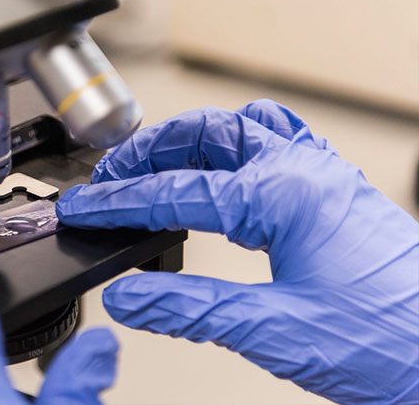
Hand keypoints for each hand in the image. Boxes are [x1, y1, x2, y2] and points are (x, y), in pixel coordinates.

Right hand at [56, 100, 418, 403]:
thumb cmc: (389, 343)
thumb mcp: (272, 330)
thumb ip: (188, 310)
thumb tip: (129, 299)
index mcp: (285, 195)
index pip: (177, 191)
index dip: (120, 201)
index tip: (84, 207)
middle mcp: (304, 172)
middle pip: (205, 136)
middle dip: (147, 152)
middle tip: (108, 177)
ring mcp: (324, 177)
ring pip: (241, 129)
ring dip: (190, 141)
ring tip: (152, 164)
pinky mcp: (334, 193)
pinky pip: (279, 143)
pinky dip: (237, 148)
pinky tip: (223, 168)